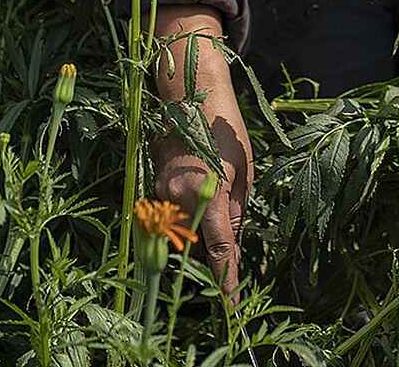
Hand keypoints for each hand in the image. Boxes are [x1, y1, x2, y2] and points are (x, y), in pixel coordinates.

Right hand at [150, 6, 254, 299]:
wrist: (189, 95)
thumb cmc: (224, 127)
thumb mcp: (243, 168)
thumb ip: (236, 208)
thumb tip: (231, 239)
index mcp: (208, 193)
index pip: (217, 250)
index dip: (224, 280)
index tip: (231, 304)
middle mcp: (179, 198)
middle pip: (198, 242)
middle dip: (214, 252)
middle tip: (230, 255)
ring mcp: (162, 192)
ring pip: (185, 227)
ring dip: (201, 227)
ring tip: (219, 205)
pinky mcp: (154, 184)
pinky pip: (174, 210)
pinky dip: (188, 212)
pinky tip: (201, 193)